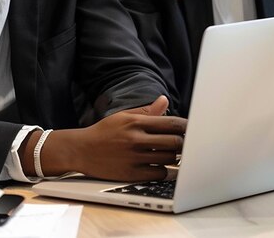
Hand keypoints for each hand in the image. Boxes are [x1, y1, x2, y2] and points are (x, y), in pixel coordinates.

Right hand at [43, 95, 185, 181]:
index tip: (191, 129)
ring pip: (169, 158)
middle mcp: (136, 139)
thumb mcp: (123, 116)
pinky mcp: (132, 174)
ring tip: (172, 154)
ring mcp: (134, 157)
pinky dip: (163, 170)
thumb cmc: (104, 132)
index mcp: (136, 122)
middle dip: (183, 143)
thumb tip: (164, 100)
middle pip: (174, 142)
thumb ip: (146, 111)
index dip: (185, 127)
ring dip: (174, 157)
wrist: (81, 150)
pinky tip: (161, 166)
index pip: (171, 123)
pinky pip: (159, 174)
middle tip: (185, 143)